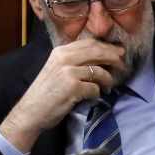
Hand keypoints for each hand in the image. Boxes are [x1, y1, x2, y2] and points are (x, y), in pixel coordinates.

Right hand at [0, 36, 126, 153]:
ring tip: (108, 86)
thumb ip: (74, 61)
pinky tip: (94, 96)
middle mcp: (64, 58)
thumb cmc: (46, 92)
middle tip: (123, 65)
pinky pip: (95, 88)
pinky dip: (97, 93)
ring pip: (99, 71)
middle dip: (114, 58)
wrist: (31, 111)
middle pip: (97, 52)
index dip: (107, 46)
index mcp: (60, 52)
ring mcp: (68, 72)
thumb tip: (100, 58)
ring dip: (108, 80)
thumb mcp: (57, 69)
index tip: (118, 52)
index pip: (89, 43)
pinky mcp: (73, 87)